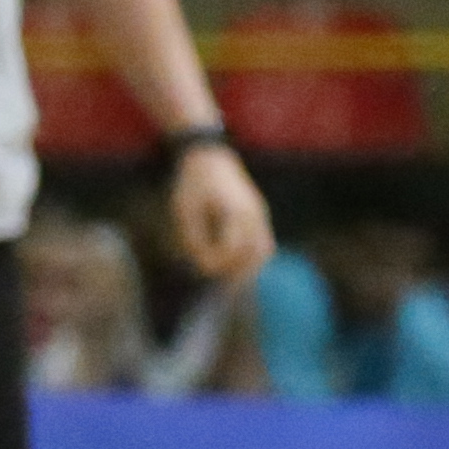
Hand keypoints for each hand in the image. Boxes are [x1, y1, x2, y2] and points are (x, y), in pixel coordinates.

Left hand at [165, 137, 272, 284]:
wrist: (208, 156)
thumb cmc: (192, 184)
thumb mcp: (184, 213)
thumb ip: (194, 242)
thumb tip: (205, 269)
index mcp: (235, 212)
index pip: (232, 250)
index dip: (217, 263)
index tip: (201, 267)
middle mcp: (253, 214)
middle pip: (256, 256)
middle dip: (240, 275)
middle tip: (222, 293)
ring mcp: (259, 213)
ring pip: (264, 251)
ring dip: (250, 268)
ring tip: (231, 284)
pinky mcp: (258, 214)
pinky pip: (263, 242)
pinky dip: (253, 258)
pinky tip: (237, 268)